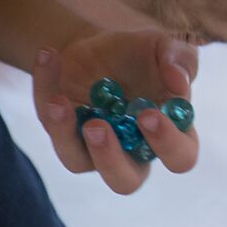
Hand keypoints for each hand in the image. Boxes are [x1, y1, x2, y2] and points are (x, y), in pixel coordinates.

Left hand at [32, 30, 199, 195]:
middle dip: (110, 159)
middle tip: (98, 127)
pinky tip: (50, 56)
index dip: (167, 144)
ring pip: (78, 163)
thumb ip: (181, 60)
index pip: (179, 157)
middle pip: (125, 181)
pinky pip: (49, 120)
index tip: (149, 114)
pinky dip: (45, 88)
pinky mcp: (61, 130)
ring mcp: (92, 148)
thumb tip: (178, 83)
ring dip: (67, 138)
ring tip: (61, 104)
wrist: (98, 45)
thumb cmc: (140, 55)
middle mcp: (130, 153)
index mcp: (169, 137)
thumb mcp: (165, 47)